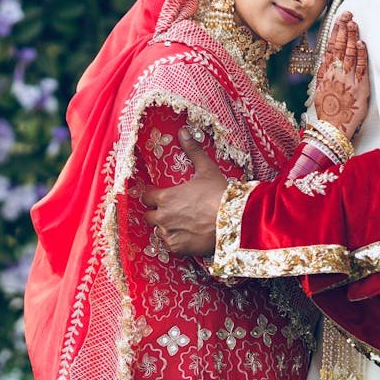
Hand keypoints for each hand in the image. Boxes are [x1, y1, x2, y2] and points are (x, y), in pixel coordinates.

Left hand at [141, 128, 227, 255]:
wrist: (233, 222)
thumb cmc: (219, 194)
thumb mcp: (206, 169)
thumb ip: (193, 151)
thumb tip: (183, 131)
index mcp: (165, 197)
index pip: (146, 196)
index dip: (152, 194)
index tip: (158, 194)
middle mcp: (162, 217)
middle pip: (149, 215)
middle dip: (157, 212)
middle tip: (171, 210)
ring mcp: (169, 234)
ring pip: (159, 231)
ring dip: (166, 227)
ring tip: (182, 223)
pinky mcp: (178, 248)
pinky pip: (170, 245)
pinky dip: (176, 241)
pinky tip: (188, 235)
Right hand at [313, 12, 368, 140]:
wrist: (333, 128)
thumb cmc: (328, 111)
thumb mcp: (319, 89)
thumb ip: (323, 72)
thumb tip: (326, 56)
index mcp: (326, 73)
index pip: (330, 47)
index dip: (335, 31)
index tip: (338, 18)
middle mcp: (336, 74)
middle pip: (340, 46)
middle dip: (344, 28)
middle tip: (348, 14)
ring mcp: (348, 80)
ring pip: (350, 54)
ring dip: (352, 37)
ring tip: (354, 23)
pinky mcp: (360, 88)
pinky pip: (361, 68)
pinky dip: (361, 54)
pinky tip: (361, 43)